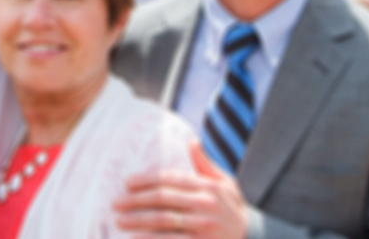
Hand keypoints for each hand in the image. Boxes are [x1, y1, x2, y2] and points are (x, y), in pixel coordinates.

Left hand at [114, 142, 246, 238]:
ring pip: (163, 221)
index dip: (146, 180)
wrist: (252, 236)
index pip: (170, 179)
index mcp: (208, 186)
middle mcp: (205, 204)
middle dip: (135, 200)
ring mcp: (203, 226)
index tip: (127, 183)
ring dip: (138, 221)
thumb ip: (205, 164)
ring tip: (120, 221)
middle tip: (116, 203)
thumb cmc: (233, 207)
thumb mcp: (226, 182)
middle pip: (163, 199)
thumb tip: (191, 141)